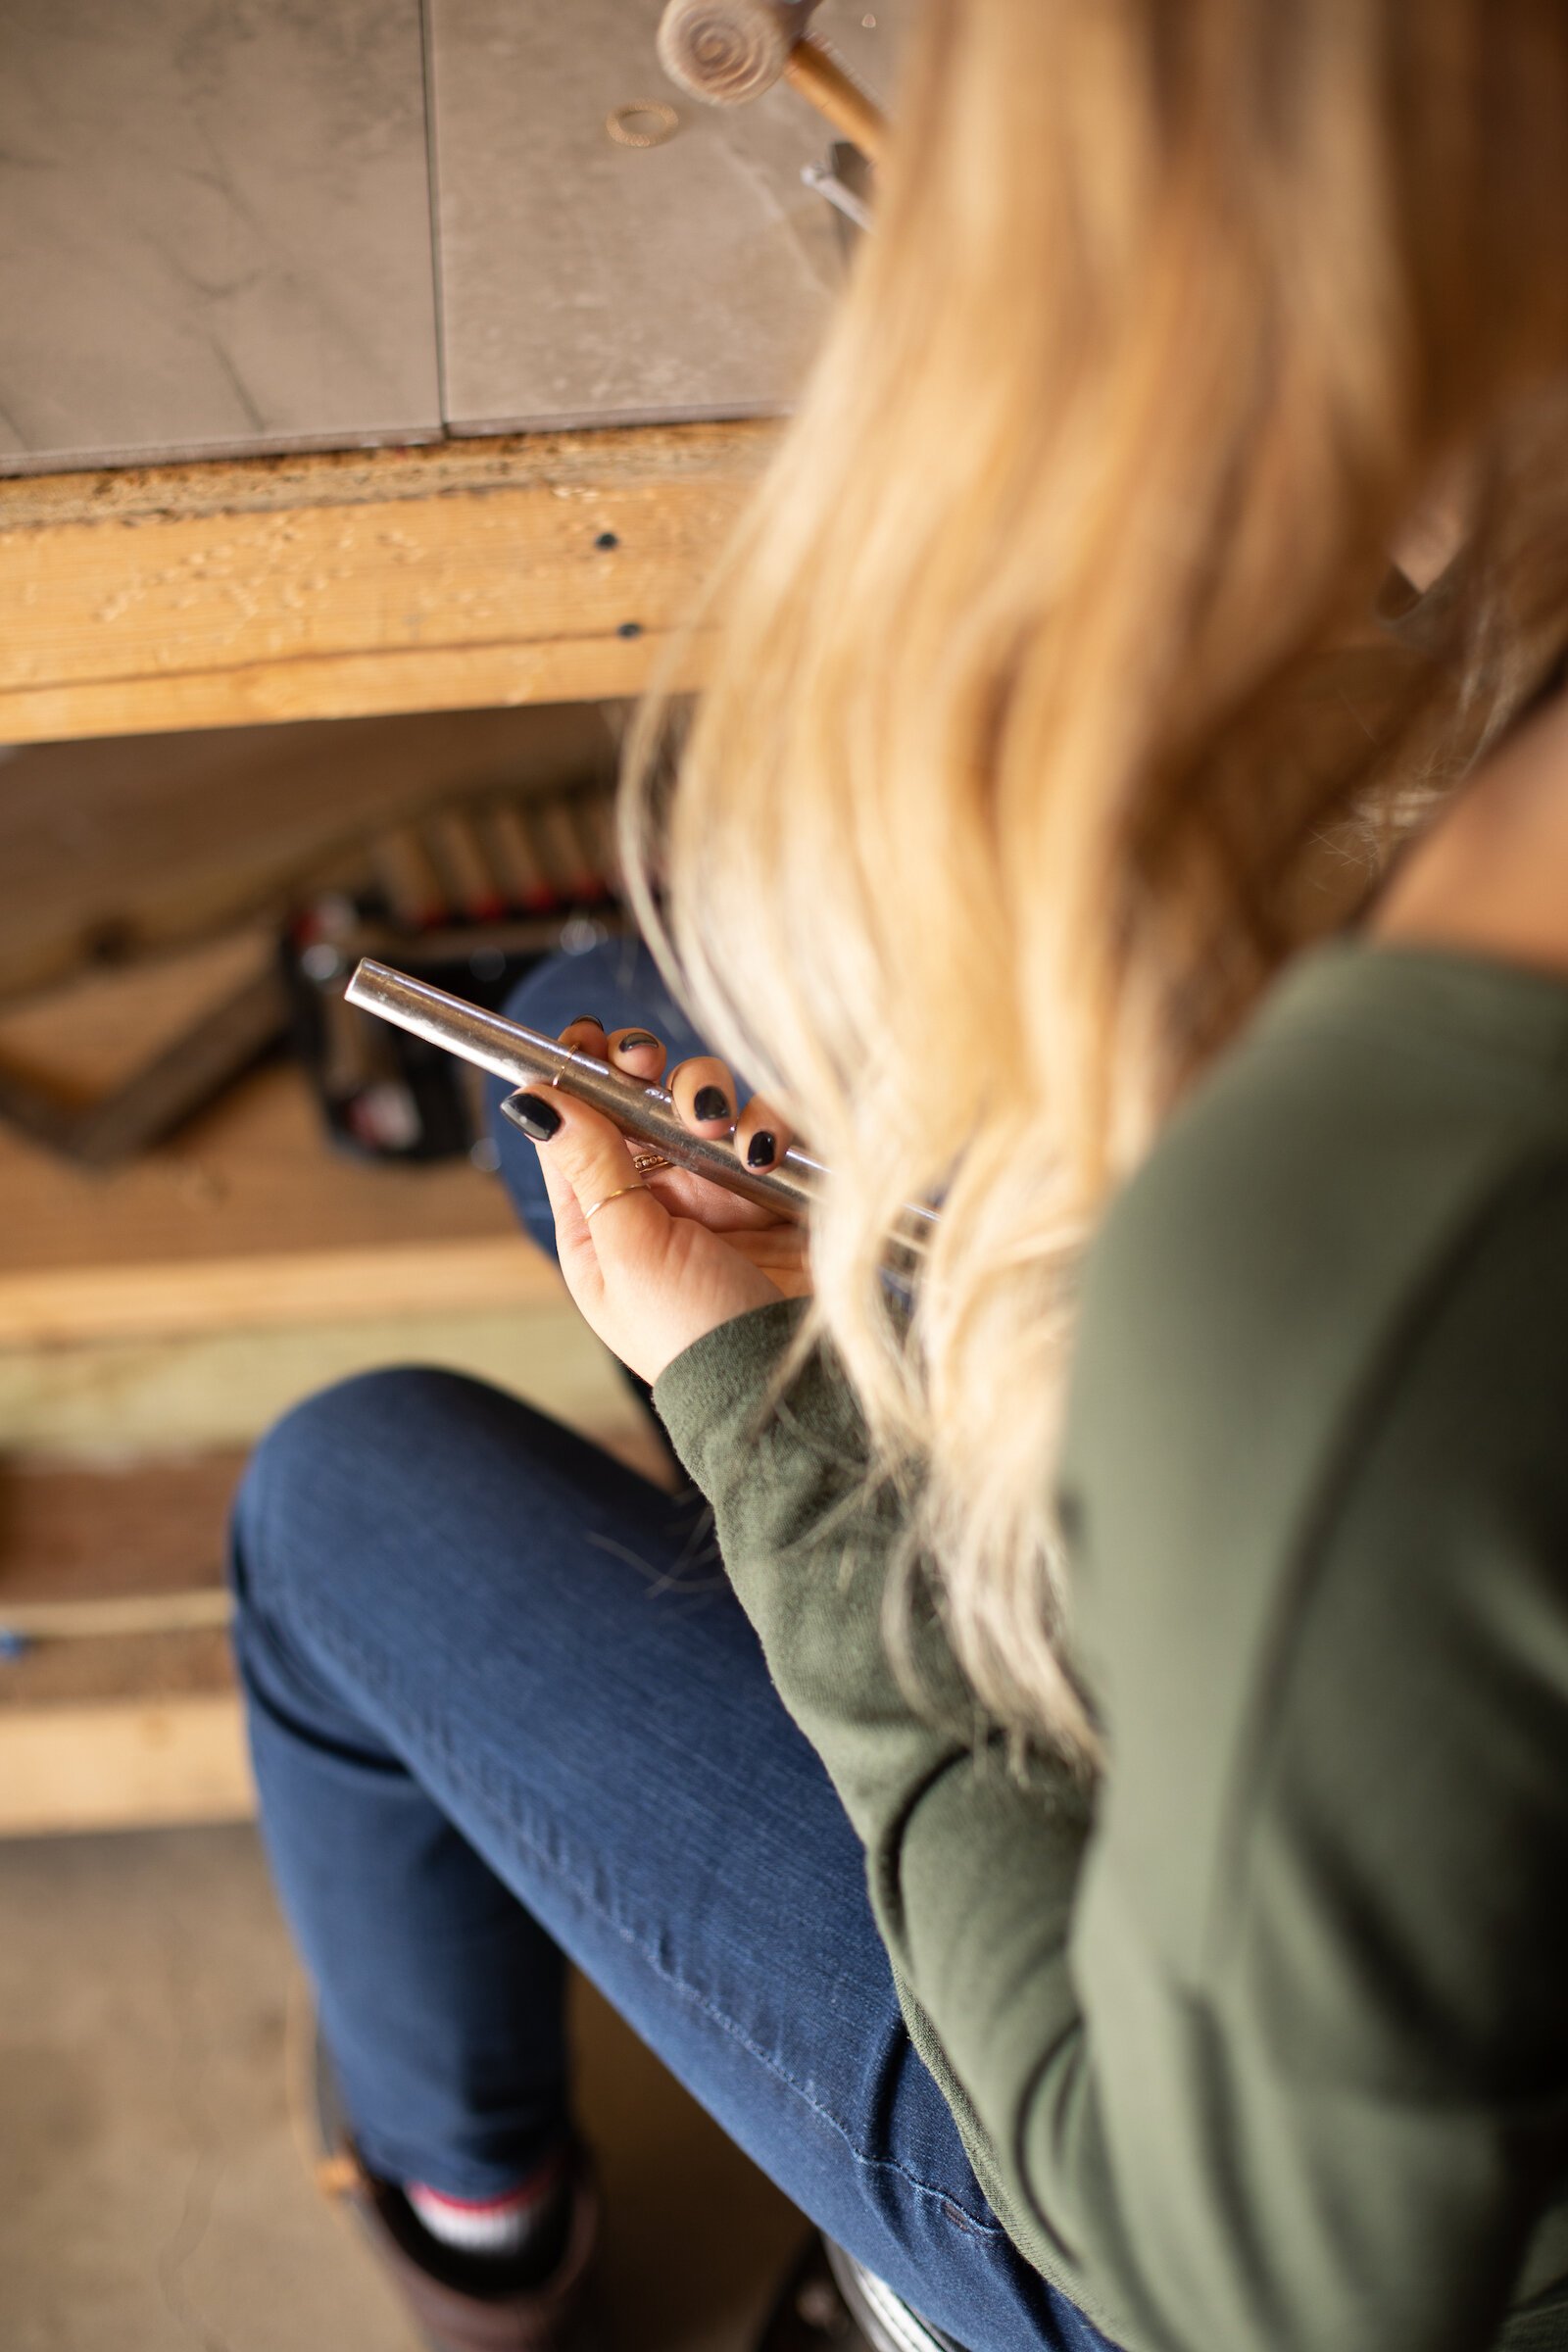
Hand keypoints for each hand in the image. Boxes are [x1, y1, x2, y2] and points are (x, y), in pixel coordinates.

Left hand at [507, 1018, 811, 1385]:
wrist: (785, 1384)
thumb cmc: (693, 1338)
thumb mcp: (627, 1251)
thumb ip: (590, 1168)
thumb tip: (533, 1098)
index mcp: (598, 1220)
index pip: (575, 1126)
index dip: (577, 1073)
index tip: (584, 1037)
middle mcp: (656, 1196)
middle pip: (641, 1098)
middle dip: (645, 1071)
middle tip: (645, 1066)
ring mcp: (718, 1189)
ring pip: (707, 1100)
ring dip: (707, 1094)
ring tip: (715, 1124)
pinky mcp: (777, 1189)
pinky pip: (768, 1126)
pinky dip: (768, 1123)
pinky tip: (765, 1153)